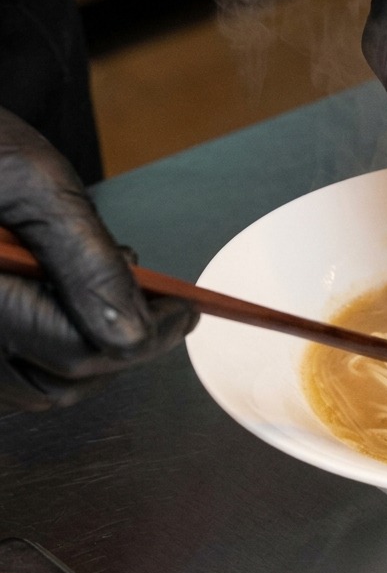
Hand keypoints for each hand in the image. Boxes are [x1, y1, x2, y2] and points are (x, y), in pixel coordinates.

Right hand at [0, 108, 197, 413]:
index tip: (183, 308)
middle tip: (157, 303)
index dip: (147, 334)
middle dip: (122, 345)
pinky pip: (11, 376)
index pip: (78, 350)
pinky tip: (66, 303)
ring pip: (38, 389)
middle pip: (62, 380)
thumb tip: (134, 332)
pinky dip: (51, 351)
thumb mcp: (33, 183)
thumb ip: (87, 261)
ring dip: (89, 351)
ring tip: (105, 293)